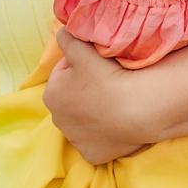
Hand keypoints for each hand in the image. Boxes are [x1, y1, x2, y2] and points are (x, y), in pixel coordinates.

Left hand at [41, 29, 145, 163]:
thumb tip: (62, 32)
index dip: (81, 66)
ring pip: (84, 121)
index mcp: (51, 94)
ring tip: (114, 102)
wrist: (136, 109)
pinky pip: (97, 141)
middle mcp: (57, 121)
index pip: (64, 74)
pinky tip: (117, 123)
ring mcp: (75, 140)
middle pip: (72, 100)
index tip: (98, 65)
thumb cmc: (106, 76)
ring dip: (95, 113)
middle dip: (85, 92)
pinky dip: (105, 134)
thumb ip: (66, 37)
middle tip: (108, 83)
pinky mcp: (93, 156)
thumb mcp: (81, 47)